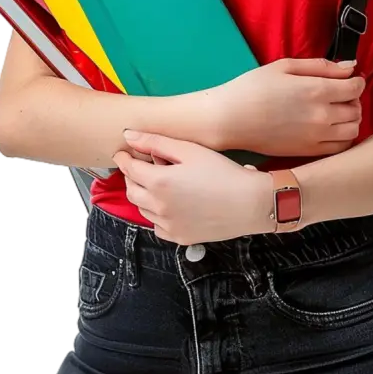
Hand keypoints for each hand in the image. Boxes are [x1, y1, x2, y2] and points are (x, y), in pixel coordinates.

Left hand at [112, 131, 273, 243]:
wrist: (249, 204)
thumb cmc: (222, 172)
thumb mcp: (190, 150)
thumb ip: (156, 142)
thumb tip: (129, 135)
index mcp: (159, 183)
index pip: (129, 169)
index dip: (123, 158)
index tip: (122, 152)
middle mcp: (158, 207)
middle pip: (131, 190)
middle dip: (132, 176)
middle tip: (142, 165)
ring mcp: (168, 226)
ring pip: (142, 209)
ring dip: (144, 194)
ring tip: (161, 182)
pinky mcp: (179, 238)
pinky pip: (157, 226)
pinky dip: (157, 214)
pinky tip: (172, 203)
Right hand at [211, 57, 365, 155]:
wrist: (230, 119)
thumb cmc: (252, 88)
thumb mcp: (284, 66)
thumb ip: (321, 66)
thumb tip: (350, 67)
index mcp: (316, 90)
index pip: (355, 88)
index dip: (356, 81)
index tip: (349, 79)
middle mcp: (322, 116)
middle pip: (357, 109)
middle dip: (353, 99)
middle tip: (340, 93)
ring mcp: (316, 137)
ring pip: (353, 129)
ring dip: (351, 118)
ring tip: (336, 111)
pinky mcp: (309, 152)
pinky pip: (341, 148)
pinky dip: (344, 137)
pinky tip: (331, 128)